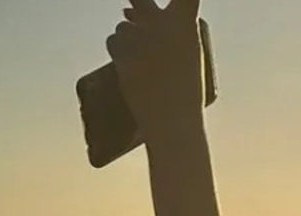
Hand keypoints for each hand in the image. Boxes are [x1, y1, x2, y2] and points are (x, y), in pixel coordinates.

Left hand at [106, 0, 204, 145]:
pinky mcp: (120, 50)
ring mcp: (139, 36)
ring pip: (123, 26)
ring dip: (128, 39)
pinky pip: (113, 41)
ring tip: (144, 66)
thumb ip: (163, 30)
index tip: (175, 1)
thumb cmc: (185, 92)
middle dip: (136, 6)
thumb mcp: (187, 57)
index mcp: (187, 24)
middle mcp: (161, 24)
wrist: (173, 120)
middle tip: (135, 16)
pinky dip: (119, 53)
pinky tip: (131, 69)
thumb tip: (125, 10)